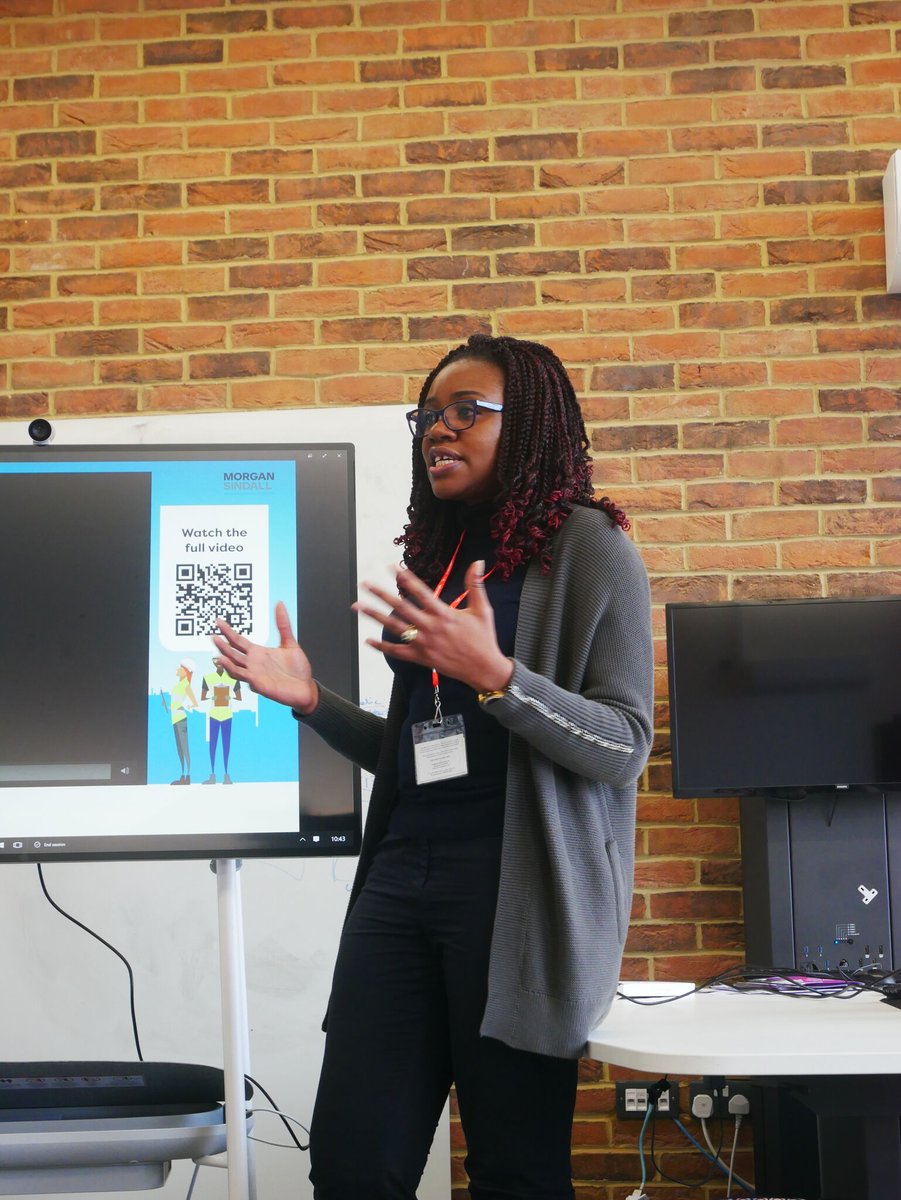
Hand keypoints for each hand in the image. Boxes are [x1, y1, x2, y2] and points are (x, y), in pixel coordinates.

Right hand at [212, 602, 318, 714]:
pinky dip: (231, 668)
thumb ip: (283, 624)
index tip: (218, 622)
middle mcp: (253, 663)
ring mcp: (254, 673)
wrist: (306, 688)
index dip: (228, 631)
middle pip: (233, 651)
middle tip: (212, 634)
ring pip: (234, 664)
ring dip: (224, 655)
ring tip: (216, 645)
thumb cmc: (298, 669)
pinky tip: (225, 661)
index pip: (239, 640)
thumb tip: (279, 604)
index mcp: (258, 653)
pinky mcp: (257, 682)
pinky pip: (242, 675)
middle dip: (222, 643)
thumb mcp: (290, 642)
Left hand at [354, 560, 513, 693]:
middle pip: (400, 607)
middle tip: (366, 584)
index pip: (420, 591)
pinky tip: (368, 641)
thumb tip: (478, 562)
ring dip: (374, 616)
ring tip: (358, 607)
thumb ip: (475, 584)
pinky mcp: (421, 658)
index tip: (392, 567)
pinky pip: (397, 652)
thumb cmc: (483, 638)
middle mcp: (430, 627)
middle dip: (381, 594)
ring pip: (394, 627)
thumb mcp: (482, 609)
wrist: (484, 668)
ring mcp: (423, 643)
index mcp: (443, 613)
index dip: (405, 578)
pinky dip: (381, 647)